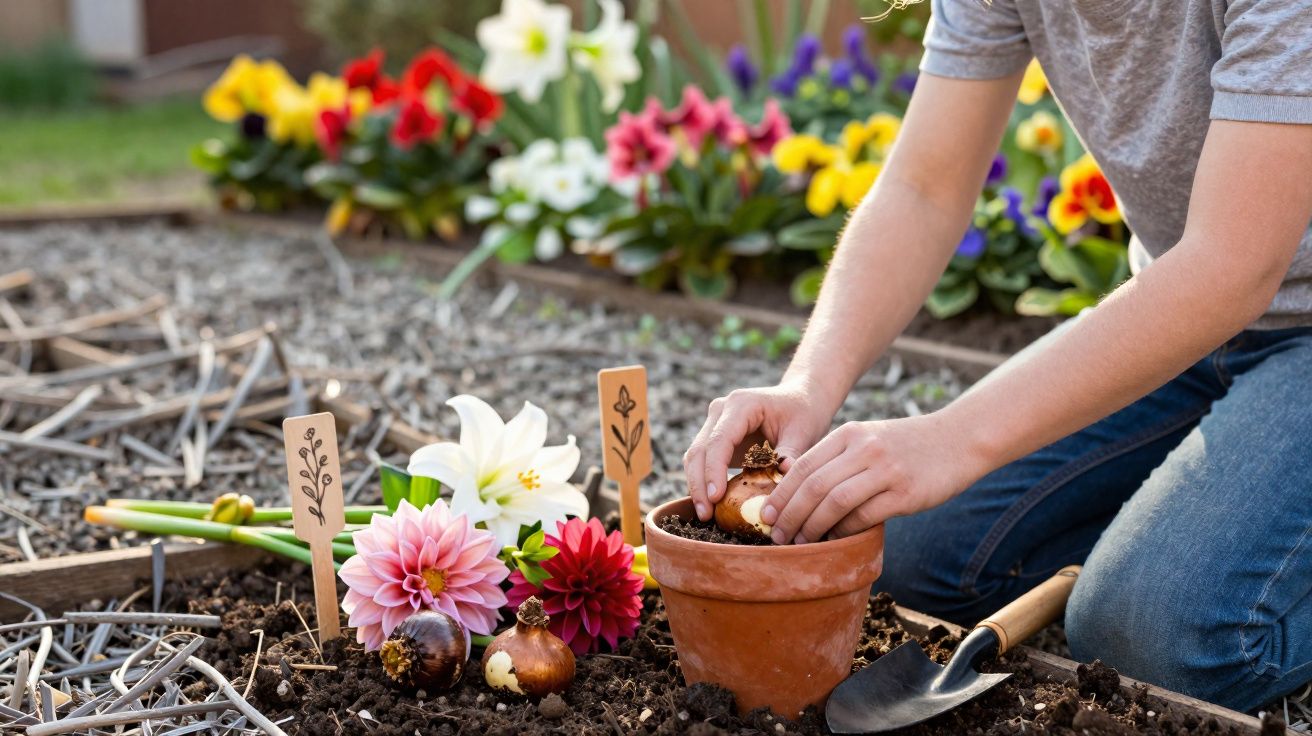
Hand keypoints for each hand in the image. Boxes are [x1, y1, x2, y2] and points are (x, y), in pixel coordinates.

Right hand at [683, 382, 833, 520]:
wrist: (801, 400)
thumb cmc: (803, 412)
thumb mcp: (803, 431)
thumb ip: (792, 453)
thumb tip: (782, 477)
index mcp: (741, 405)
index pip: (719, 440)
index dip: (714, 469)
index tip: (715, 497)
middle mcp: (721, 412)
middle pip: (700, 450)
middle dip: (699, 484)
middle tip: (705, 515)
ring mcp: (715, 425)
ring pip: (695, 457)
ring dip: (697, 486)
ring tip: (706, 515)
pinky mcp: (716, 440)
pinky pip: (702, 462)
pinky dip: (704, 483)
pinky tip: (711, 506)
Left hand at [761, 413, 983, 543]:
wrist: (958, 439)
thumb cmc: (907, 445)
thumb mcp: (868, 438)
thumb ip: (838, 459)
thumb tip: (800, 495)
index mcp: (849, 434)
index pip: (803, 466)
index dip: (780, 494)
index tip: (766, 515)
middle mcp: (864, 449)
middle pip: (813, 486)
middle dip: (789, 515)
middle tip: (776, 536)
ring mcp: (885, 470)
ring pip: (835, 502)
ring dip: (812, 526)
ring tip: (801, 542)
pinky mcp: (905, 493)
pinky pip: (865, 516)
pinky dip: (845, 530)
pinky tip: (835, 539)